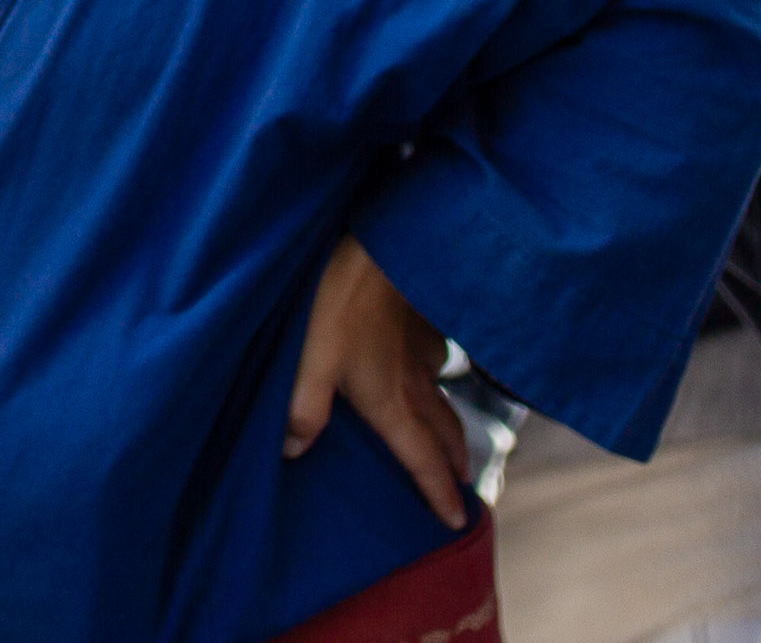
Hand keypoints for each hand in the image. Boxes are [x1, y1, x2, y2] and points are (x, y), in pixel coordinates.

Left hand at [284, 235, 468, 527]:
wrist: (381, 241)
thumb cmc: (340, 298)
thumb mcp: (310, 357)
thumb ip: (302, 407)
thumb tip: (292, 451)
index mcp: (390, 399)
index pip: (421, 458)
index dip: (439, 492)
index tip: (459, 519)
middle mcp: (415, 381)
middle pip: (445, 434)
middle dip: (456, 464)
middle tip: (467, 488)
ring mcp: (424, 348)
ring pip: (444, 396)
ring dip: (451, 423)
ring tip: (451, 439)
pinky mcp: (425, 319)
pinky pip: (437, 357)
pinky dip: (437, 373)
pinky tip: (427, 365)